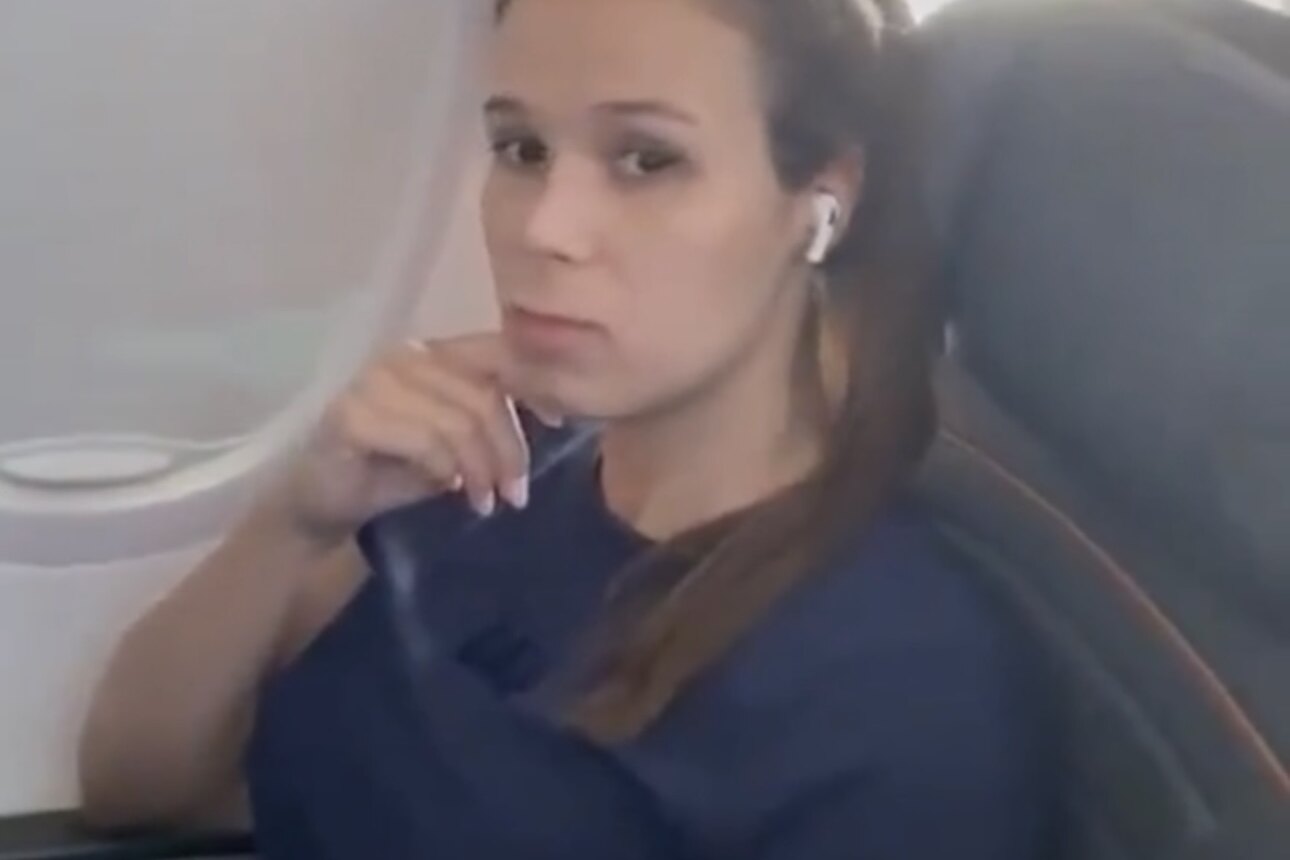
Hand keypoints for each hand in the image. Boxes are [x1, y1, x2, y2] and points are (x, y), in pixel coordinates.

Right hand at [278, 333, 554, 542]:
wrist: (321, 502)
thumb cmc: (391, 470)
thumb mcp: (453, 444)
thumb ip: (489, 421)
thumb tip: (551, 416)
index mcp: (432, 352)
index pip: (497, 354)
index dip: (535, 388)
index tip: (560, 426)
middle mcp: (403, 355)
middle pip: (483, 395)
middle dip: (509, 450)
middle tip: (516, 495)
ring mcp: (373, 380)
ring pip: (458, 420)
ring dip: (480, 468)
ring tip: (485, 502)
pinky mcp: (351, 415)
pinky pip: (424, 439)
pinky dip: (445, 469)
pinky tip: (448, 491)